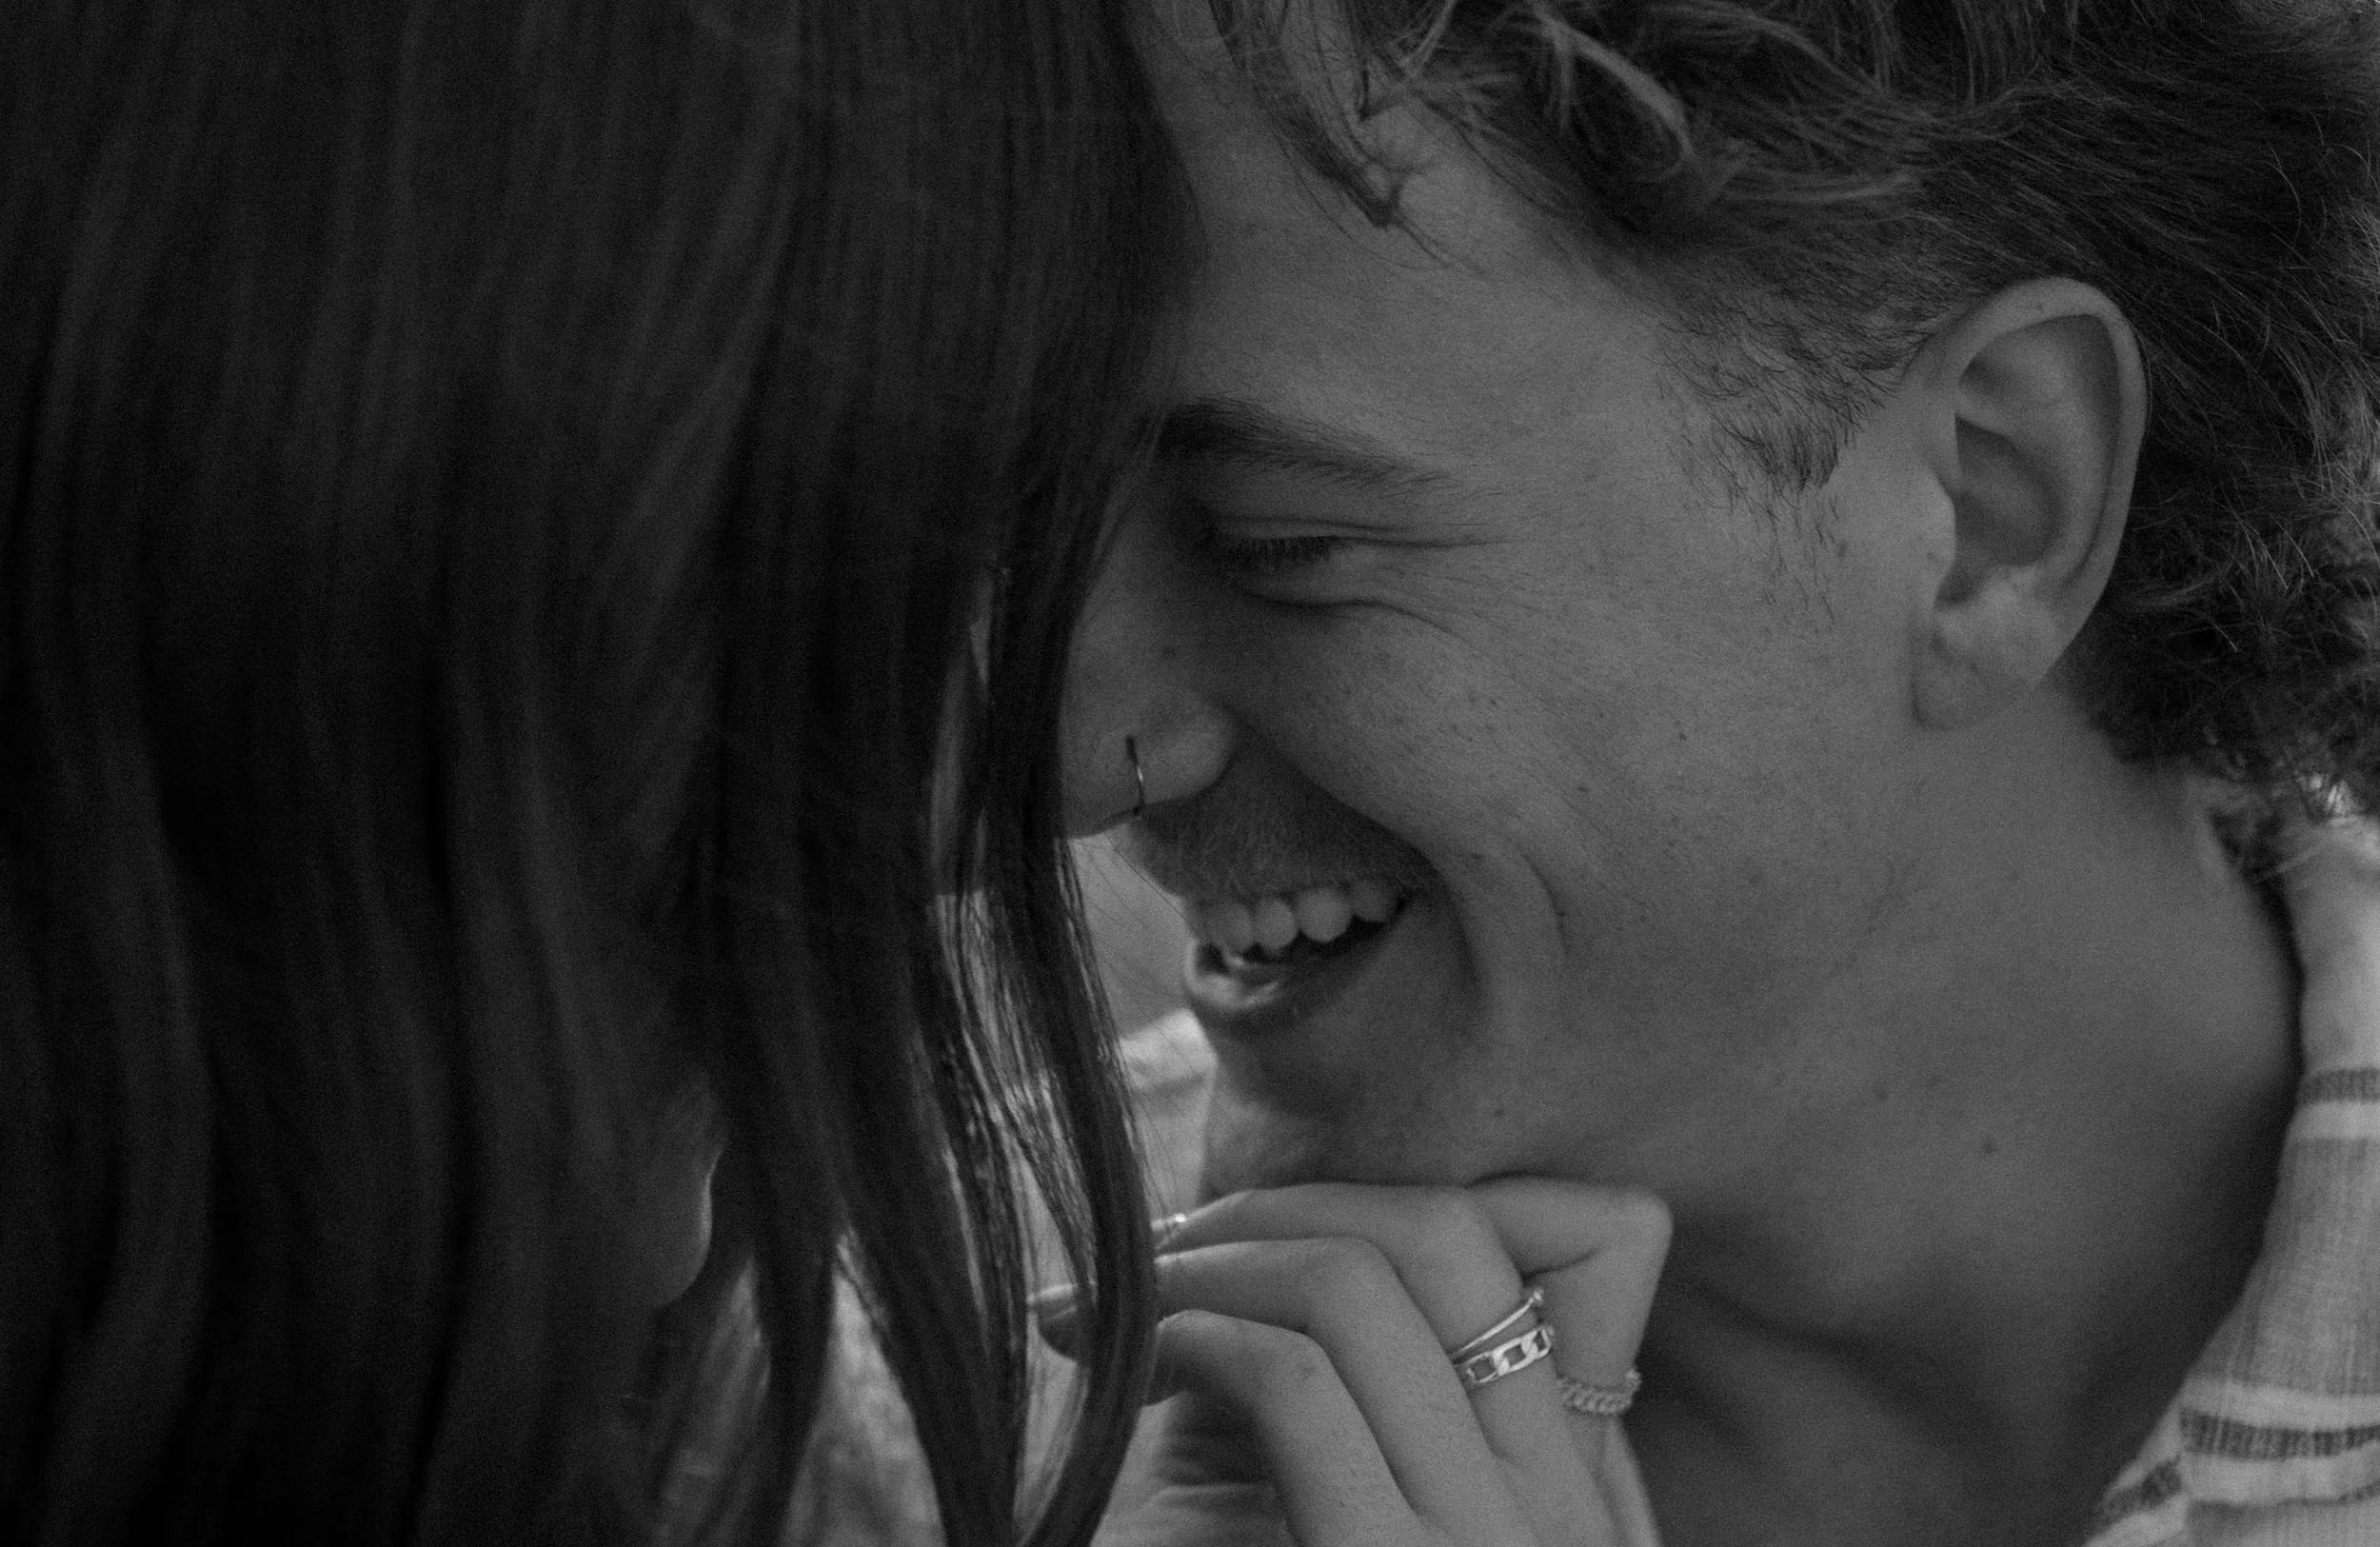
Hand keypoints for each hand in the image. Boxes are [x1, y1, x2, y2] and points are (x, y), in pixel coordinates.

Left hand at [1040, 1180, 1670, 1545]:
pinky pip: (1292, 1380)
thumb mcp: (1408, 1522)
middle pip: (1446, 1236)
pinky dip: (1185, 1331)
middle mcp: (1568, 1516)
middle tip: (1166, 1247)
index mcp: (1589, 1501)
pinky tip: (1119, 1355)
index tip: (1274, 1241)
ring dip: (1206, 1261)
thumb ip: (1414, 1428)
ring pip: (1357, 1285)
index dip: (1407, 1203)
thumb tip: (1328, 1257)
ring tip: (1113, 1298)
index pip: (1592, 1240)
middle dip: (1284, 1206)